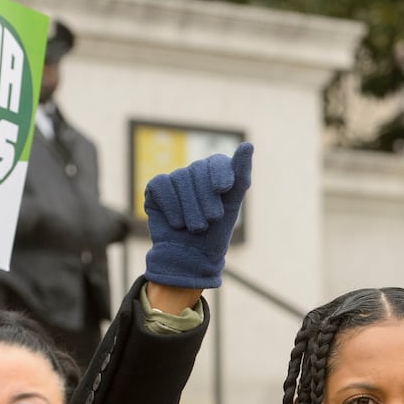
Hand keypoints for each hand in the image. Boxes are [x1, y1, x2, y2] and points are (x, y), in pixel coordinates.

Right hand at [143, 142, 253, 289]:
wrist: (191, 258)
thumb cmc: (214, 234)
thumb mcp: (231, 205)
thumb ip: (240, 175)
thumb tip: (248, 144)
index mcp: (214, 174)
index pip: (216, 162)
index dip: (220, 173)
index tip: (224, 189)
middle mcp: (194, 174)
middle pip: (197, 171)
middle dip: (206, 198)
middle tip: (210, 220)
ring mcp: (174, 180)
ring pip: (180, 179)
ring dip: (190, 208)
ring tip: (196, 227)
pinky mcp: (156, 189)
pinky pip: (162, 185)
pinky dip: (172, 206)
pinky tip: (178, 223)